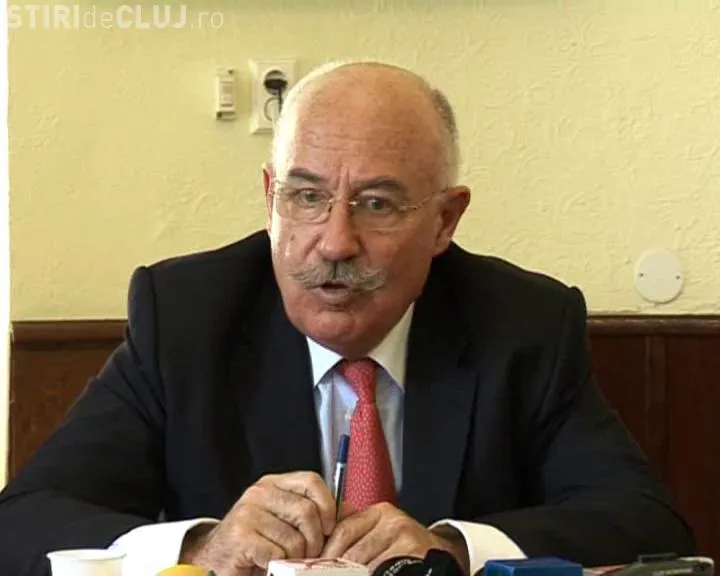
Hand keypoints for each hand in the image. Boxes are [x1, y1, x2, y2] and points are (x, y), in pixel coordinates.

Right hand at [180, 471, 336, 575]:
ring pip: (295, 537)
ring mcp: (248, 513)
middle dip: (315, 540)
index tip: (330, 527)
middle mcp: (260, 493)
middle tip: (310, 553)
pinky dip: (279, 565)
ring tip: (288, 560)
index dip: (328, 505)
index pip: (311, 480)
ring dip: (297, 557)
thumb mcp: (286, 521)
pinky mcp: (241, 536)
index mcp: (273, 484)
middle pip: (307, 511)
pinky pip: (278, 553)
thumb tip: (351, 511)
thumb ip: (315, 514)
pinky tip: (271, 564)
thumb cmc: (255, 542)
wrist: (215, 560)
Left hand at [321, 503, 468, 573]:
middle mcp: (392, 521)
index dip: (326, 552)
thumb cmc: (403, 546)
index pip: (343, 530)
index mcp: (379, 513)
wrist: (440, 555)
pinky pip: (380, 570)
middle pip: (352, 551)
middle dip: (335, 569)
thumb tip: (320, 542)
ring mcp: (405, 538)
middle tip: (324, 573)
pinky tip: (365, 574)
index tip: (313, 565)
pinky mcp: (413, 552)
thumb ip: (355, 531)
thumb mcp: (380, 531)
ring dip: (350, 573)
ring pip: (364, 565)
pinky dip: (370, 573)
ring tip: (343, 575)